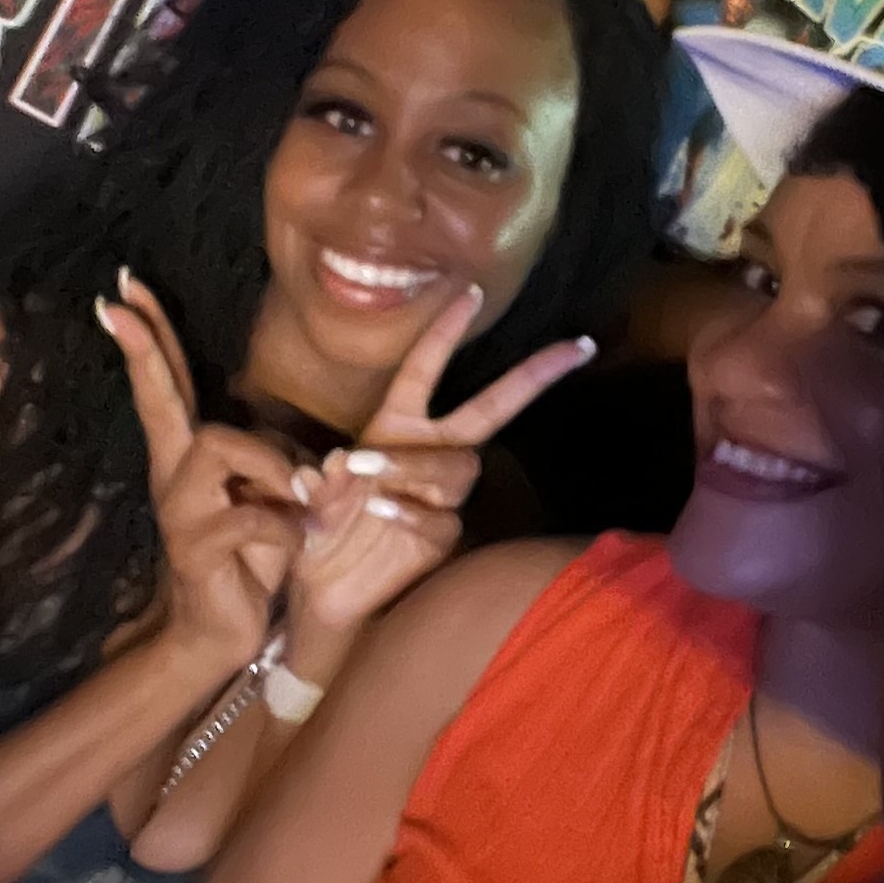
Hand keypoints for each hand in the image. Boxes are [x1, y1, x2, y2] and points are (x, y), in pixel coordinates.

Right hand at [98, 273, 308, 678]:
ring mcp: (179, 509)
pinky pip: (249, 517)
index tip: (123, 288)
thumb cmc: (255, 559)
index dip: (151, 338)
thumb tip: (337, 458)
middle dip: (145, 349)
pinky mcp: (195, 547)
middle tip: (118, 306)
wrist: (223, 633)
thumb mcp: (282, 503)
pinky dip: (287, 528)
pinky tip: (299, 542)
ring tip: (304, 497)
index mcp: (191, 456)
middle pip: (160, 399)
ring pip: (219, 446)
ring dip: (274, 466)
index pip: (169, 384)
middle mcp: (174, 474)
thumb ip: (301, 471)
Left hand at [284, 287, 595, 664]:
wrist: (323, 590)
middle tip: (575, 348)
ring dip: (415, 467)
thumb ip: (326, 480)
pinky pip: (440, 516)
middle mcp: (427, 450)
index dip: (445, 332)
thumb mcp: (308, 495)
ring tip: (371, 481)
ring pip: (456, 466)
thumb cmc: (317, 530)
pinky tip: (380, 512)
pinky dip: (410, 510)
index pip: (425, 368)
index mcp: (397, 423)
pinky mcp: (443, 534)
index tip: (471, 292)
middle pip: (491, 408)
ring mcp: (439, 493)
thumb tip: (344, 464)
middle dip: (532, 376)